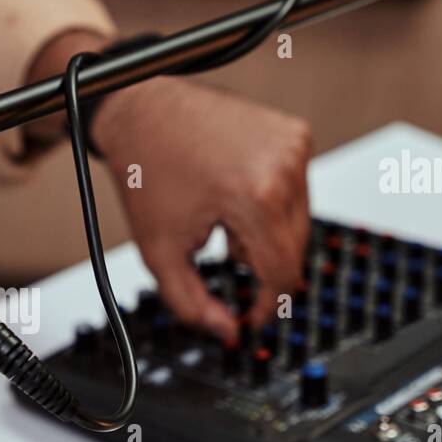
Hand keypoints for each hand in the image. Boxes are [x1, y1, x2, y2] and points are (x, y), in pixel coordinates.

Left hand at [92, 78, 311, 343]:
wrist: (141, 108)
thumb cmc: (146, 170)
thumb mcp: (160, 251)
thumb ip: (192, 304)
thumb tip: (226, 332)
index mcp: (257, 194)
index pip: (282, 273)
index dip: (265, 306)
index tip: (248, 318)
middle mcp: (285, 165)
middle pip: (295, 251)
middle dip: (260, 265)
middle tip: (223, 255)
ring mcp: (295, 144)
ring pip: (300, 223)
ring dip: (266, 235)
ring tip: (223, 219)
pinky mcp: (296, 132)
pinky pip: (297, 191)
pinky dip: (272, 205)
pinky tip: (235, 195)